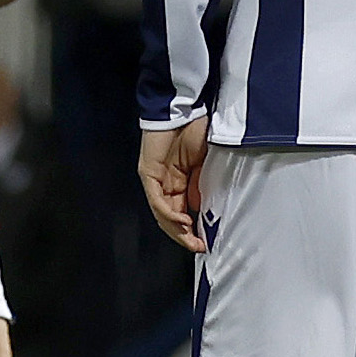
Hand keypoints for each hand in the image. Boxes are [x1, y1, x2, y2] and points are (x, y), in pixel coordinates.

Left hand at [138, 115, 211, 251]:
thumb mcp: (207, 168)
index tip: (206, 243)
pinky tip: (183, 220)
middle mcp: (165, 185)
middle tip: (199, 246)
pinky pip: (157, 200)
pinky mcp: (148, 173)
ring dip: (176, 229)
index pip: (182, 214)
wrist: (187, 110)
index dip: (192, 231)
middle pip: (169, 219)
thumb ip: (203, 189)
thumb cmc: (200, 132)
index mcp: (180, 184)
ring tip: (192, 238)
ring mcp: (155, 180)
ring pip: (162, 214)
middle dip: (184, 236)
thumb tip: (204, 213)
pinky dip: (169, 213)